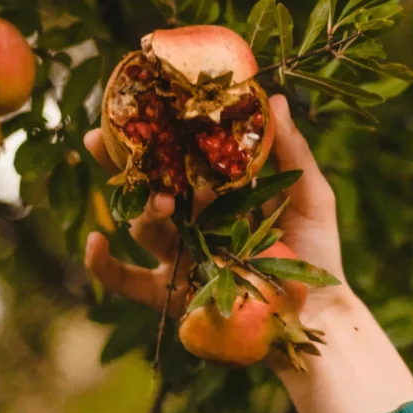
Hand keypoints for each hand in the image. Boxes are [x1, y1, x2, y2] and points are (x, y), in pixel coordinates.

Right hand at [82, 94, 350, 319]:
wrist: (318, 312)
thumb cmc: (317, 251)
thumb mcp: (311, 195)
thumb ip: (293, 152)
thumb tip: (275, 100)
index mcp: (219, 192)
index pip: (180, 157)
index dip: (156, 134)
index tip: (136, 106)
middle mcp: (193, 221)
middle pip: (148, 187)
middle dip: (122, 162)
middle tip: (99, 137)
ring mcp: (179, 256)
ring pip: (142, 227)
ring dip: (140, 209)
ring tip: (158, 200)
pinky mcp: (172, 294)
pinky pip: (127, 281)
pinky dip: (104, 265)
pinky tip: (94, 243)